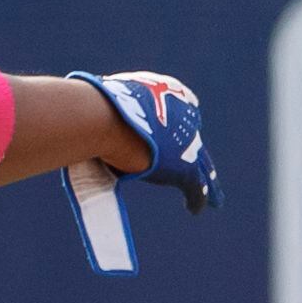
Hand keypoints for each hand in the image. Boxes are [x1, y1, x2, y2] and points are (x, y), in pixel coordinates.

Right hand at [72, 70, 217, 213]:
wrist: (104, 117)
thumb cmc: (94, 107)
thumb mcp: (103, 105)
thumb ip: (105, 114)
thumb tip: (87, 117)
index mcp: (167, 92)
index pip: (176, 115)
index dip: (176, 130)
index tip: (175, 140)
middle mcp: (183, 116)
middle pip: (192, 142)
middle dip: (196, 156)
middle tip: (200, 166)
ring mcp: (187, 143)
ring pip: (202, 166)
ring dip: (207, 182)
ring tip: (214, 197)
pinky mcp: (184, 168)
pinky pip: (195, 188)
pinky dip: (196, 200)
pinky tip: (194, 210)